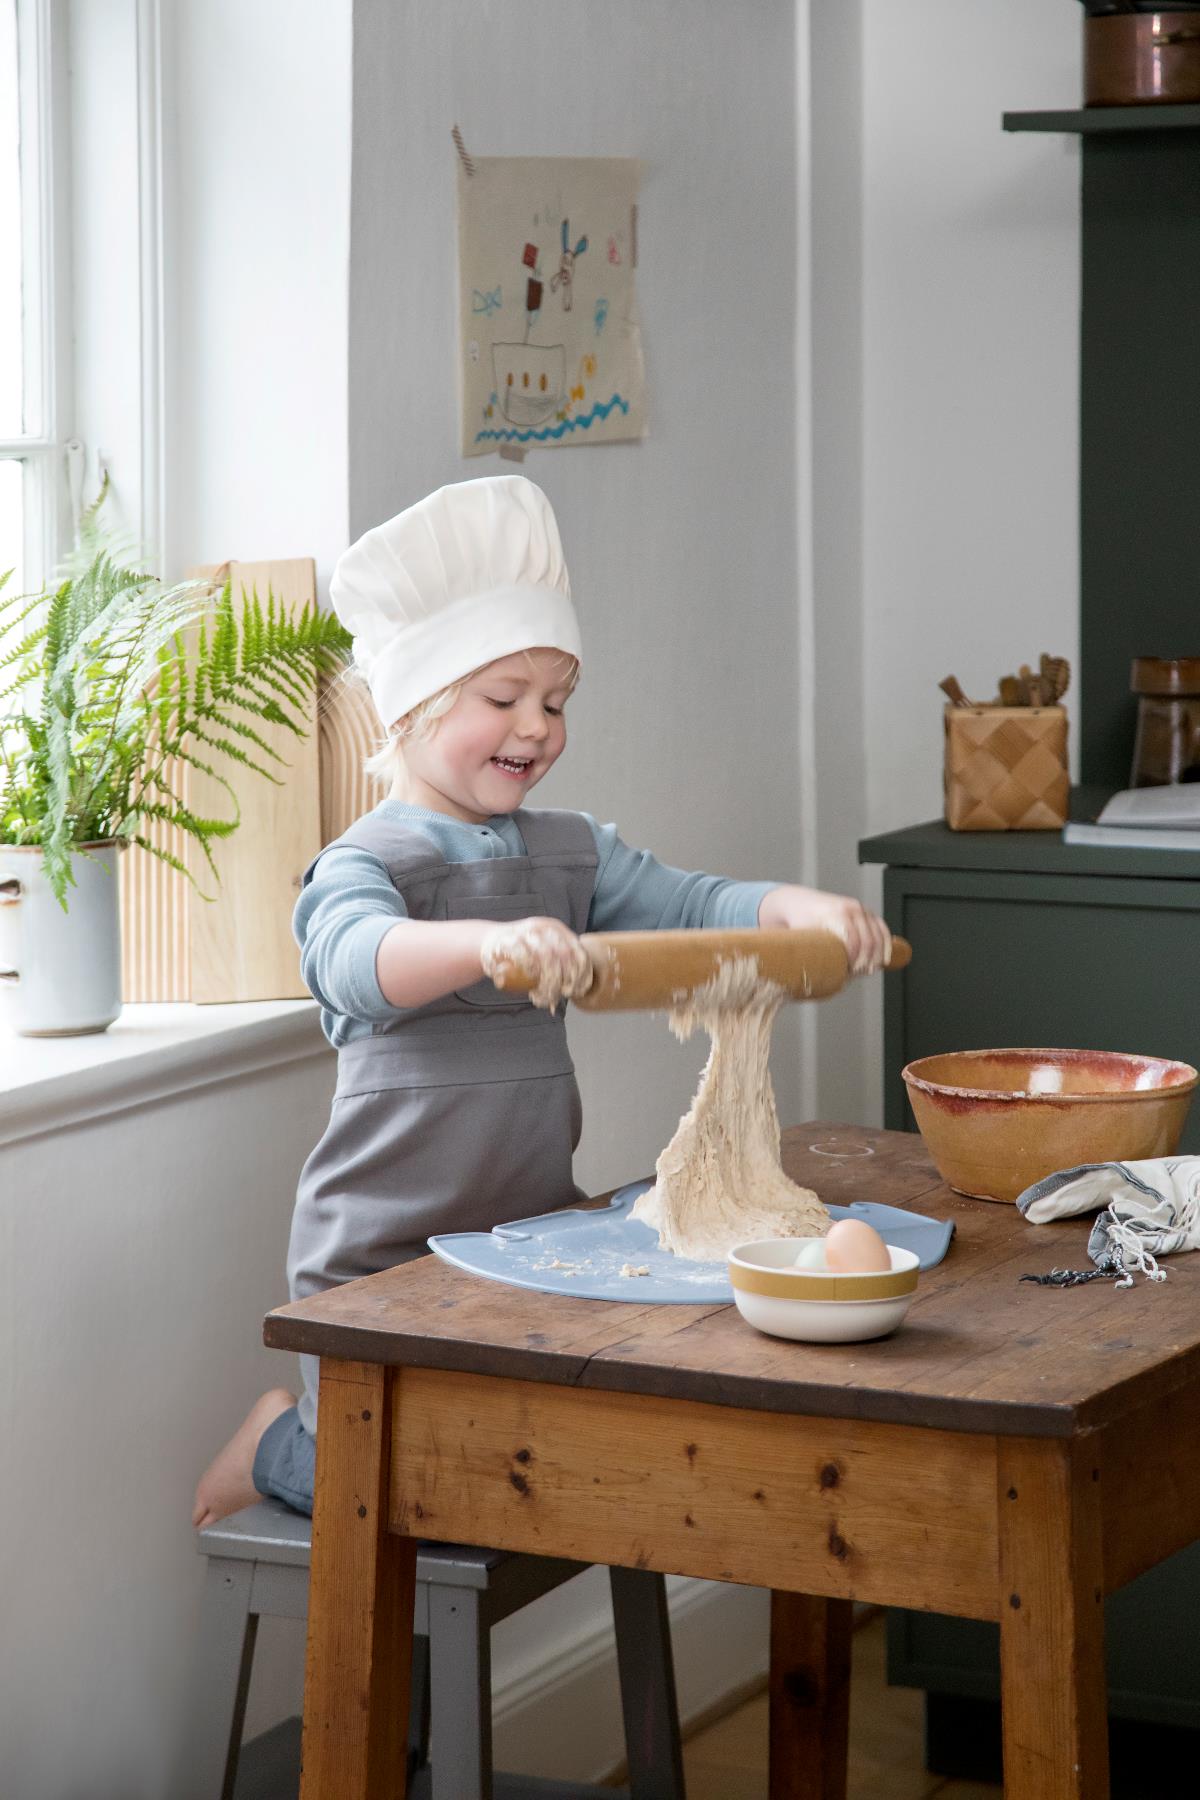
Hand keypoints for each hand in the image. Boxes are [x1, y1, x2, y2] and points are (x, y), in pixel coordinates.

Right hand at [480, 916, 593, 1010]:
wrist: (489, 942)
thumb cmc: (522, 953)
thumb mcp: (545, 954)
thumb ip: (561, 966)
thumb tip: (579, 989)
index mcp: (558, 930)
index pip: (578, 952)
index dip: (581, 974)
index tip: (575, 991)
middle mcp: (545, 928)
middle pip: (565, 955)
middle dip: (564, 980)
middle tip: (558, 995)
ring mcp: (526, 932)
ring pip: (547, 957)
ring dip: (548, 982)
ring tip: (543, 995)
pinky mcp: (509, 940)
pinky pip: (525, 957)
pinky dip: (531, 973)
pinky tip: (530, 984)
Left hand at [758, 885, 891, 976]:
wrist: (798, 903)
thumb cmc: (798, 924)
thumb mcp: (801, 938)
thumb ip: (809, 957)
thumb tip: (817, 985)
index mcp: (836, 914)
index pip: (853, 941)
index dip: (854, 960)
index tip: (849, 972)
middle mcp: (851, 909)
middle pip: (868, 940)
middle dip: (866, 960)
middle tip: (858, 974)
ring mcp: (860, 909)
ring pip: (878, 935)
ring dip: (877, 956)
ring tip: (868, 970)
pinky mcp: (865, 912)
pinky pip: (882, 928)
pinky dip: (885, 944)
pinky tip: (883, 959)